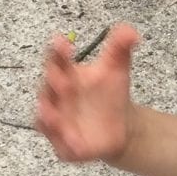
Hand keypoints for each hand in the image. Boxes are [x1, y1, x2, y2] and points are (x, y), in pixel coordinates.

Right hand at [34, 24, 140, 163]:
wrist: (120, 126)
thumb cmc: (109, 93)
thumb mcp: (117, 68)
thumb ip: (119, 47)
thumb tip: (131, 31)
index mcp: (65, 74)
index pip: (57, 59)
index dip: (58, 51)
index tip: (63, 43)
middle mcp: (56, 97)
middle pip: (48, 88)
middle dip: (53, 84)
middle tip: (64, 81)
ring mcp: (58, 122)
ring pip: (45, 119)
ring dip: (47, 116)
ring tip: (51, 114)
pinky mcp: (64, 144)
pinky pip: (60, 144)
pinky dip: (64, 142)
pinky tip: (73, 141)